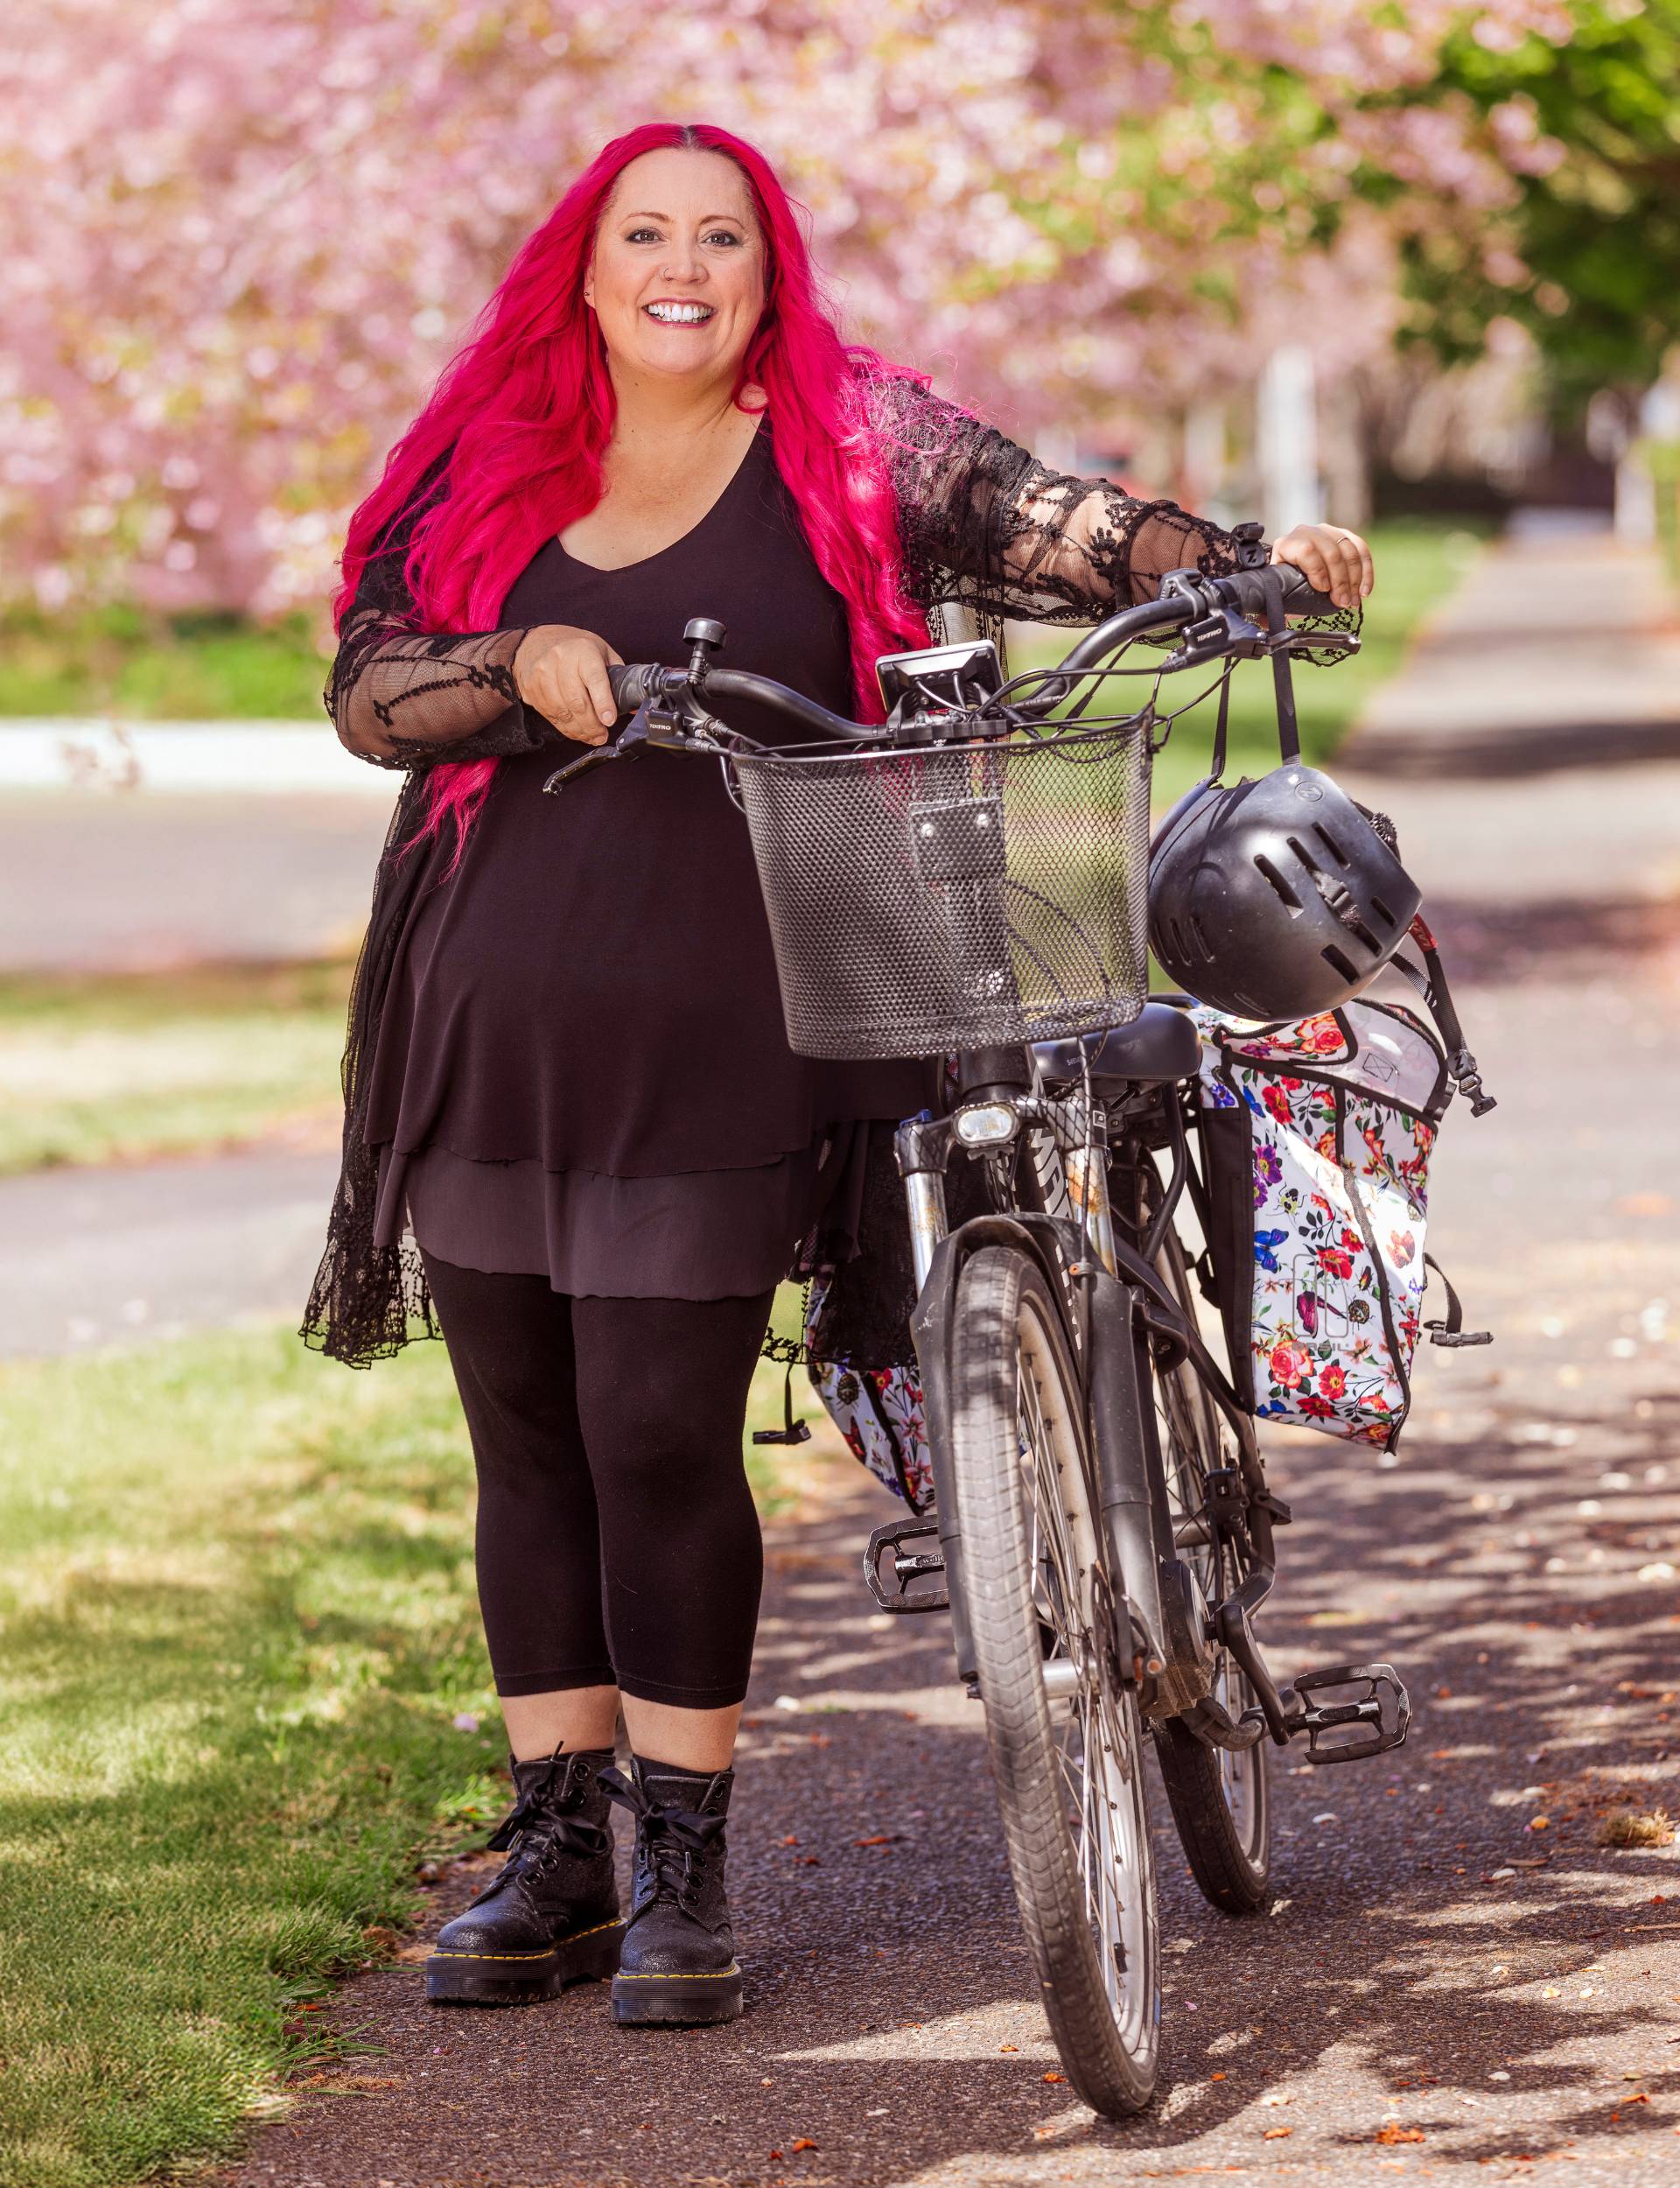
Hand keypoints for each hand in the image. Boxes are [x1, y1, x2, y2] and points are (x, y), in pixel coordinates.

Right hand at [513, 624, 623, 742]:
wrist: (537, 642)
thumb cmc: (575, 649)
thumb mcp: (601, 652)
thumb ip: (618, 676)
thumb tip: (633, 704)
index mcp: (583, 650)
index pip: (594, 678)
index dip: (603, 703)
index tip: (609, 720)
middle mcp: (560, 660)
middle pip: (577, 702)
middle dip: (593, 725)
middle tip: (602, 735)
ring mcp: (543, 674)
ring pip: (563, 713)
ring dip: (580, 730)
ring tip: (591, 736)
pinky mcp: (532, 688)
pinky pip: (551, 716)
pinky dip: (566, 728)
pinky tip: (576, 731)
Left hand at [1270, 524, 1372, 611]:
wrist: (1290, 559)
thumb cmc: (1282, 578)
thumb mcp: (1275, 588)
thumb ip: (1272, 604)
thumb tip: (1266, 624)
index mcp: (1287, 544)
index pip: (1306, 550)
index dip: (1317, 570)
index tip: (1323, 589)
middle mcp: (1307, 533)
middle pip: (1331, 552)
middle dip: (1340, 581)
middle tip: (1343, 603)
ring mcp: (1327, 532)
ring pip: (1348, 551)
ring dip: (1355, 579)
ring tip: (1353, 601)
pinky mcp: (1344, 535)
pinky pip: (1361, 549)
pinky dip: (1366, 571)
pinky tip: (1365, 591)